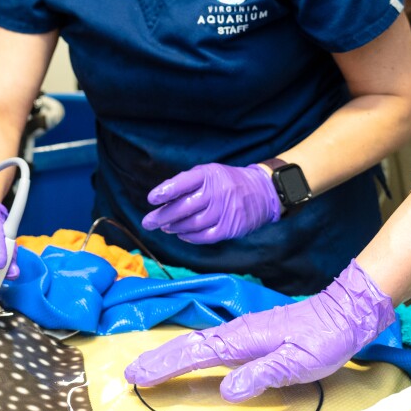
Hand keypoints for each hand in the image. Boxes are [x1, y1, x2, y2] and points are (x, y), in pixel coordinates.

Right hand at [125, 260, 394, 402]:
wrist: (344, 313)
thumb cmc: (323, 340)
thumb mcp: (296, 364)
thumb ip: (260, 375)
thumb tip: (227, 390)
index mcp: (241, 340)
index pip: (194, 354)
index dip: (165, 366)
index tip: (138, 375)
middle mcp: (236, 332)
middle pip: (189, 346)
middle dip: (159, 359)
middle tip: (131, 373)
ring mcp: (243, 331)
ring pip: (198, 343)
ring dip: (171, 355)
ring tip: (149, 366)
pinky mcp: (252, 334)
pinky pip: (212, 343)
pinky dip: (192, 351)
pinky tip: (189, 356)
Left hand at [143, 163, 280, 243]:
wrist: (262, 192)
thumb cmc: (227, 182)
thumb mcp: (209, 173)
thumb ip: (187, 183)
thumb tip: (161, 197)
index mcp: (209, 175)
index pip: (183, 182)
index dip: (165, 191)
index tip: (151, 199)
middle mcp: (217, 192)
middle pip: (183, 207)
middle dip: (162, 216)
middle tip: (148, 222)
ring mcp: (225, 211)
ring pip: (192, 224)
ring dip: (174, 227)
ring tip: (165, 227)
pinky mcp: (231, 227)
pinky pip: (205, 236)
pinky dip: (190, 237)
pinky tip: (182, 234)